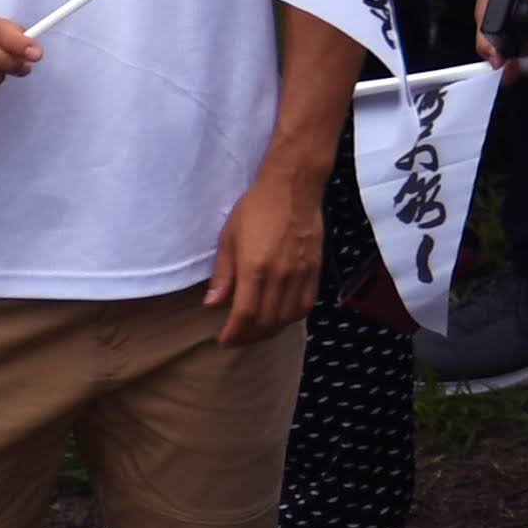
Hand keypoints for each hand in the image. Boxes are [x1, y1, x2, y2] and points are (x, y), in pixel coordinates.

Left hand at [204, 159, 323, 345]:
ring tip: (256, 331)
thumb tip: (212, 304)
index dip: (234, 334)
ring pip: (288, 317)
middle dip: (249, 337)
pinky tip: (281, 317)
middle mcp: (281, 275)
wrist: (293, 187)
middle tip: (236, 339)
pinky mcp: (315, 269)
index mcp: (255, 267)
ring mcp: (301, 273)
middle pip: (267, 321)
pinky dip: (292, 318)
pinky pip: (306, 304)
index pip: (245, 315)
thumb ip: (223, 274)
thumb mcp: (229, 238)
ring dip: (270, 330)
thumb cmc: (255, 208)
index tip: (223, 340)